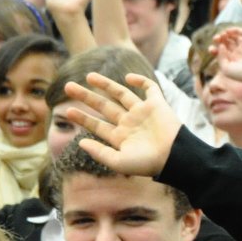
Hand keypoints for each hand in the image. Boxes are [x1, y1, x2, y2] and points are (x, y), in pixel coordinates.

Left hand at [63, 73, 181, 176]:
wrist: (175, 156)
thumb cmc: (148, 164)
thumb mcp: (119, 162)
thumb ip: (99, 153)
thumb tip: (80, 143)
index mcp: (121, 137)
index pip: (97, 125)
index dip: (82, 118)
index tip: (67, 111)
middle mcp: (130, 123)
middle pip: (104, 106)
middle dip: (86, 97)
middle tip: (68, 86)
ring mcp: (143, 112)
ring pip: (121, 94)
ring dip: (105, 85)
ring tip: (89, 76)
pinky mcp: (157, 104)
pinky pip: (149, 88)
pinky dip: (140, 81)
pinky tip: (127, 78)